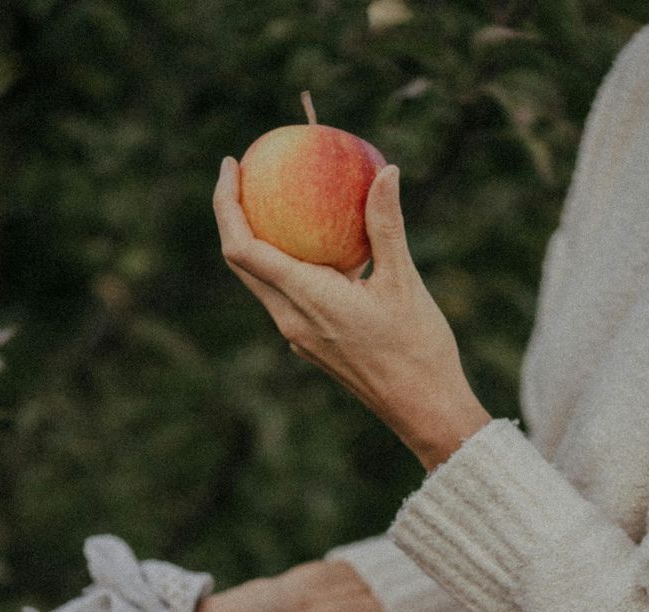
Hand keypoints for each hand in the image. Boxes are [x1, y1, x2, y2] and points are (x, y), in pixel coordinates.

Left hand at [213, 156, 490, 469]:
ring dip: (255, 240)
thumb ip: (386, 225)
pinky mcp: (311, 342)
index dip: (226, 204)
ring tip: (272, 199)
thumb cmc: (417, 349)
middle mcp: (291, 319)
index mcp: (305, 299)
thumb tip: (384, 171)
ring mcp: (298, 334)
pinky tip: (313, 241)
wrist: (422, 408)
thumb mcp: (403, 281)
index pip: (242, 248)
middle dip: (232, 215)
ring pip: (260, 280)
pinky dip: (284, 261)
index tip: (232, 165)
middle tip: (244, 172)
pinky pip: (285, 294)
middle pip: (241, 262)